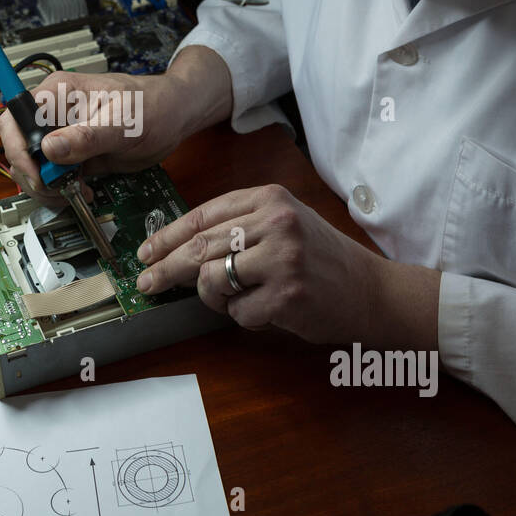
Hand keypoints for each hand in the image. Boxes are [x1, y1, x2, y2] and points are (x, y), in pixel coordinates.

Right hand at [0, 46, 234, 201]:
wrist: (172, 117)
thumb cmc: (152, 106)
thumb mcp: (123, 123)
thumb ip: (86, 137)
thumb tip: (50, 149)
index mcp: (57, 94)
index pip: (15, 119)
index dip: (16, 148)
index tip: (37, 173)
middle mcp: (53, 114)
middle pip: (17, 146)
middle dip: (32, 174)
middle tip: (58, 189)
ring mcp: (60, 136)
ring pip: (31, 166)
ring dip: (45, 187)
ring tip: (74, 192)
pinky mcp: (70, 154)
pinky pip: (51, 176)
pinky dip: (59, 190)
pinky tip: (81, 191)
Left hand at [135, 183, 384, 344]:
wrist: (371, 291)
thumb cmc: (321, 260)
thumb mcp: (284, 224)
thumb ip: (239, 227)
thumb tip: (177, 248)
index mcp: (270, 198)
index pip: (202, 215)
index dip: (166, 236)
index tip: (145, 253)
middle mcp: (276, 222)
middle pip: (198, 247)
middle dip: (165, 269)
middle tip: (146, 285)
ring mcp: (282, 259)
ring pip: (211, 279)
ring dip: (213, 297)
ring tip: (234, 299)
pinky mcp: (286, 295)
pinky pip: (237, 312)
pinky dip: (243, 317)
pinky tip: (266, 310)